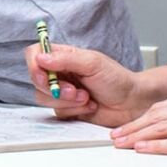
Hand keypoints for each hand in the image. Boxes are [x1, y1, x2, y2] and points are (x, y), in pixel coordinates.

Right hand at [27, 42, 150, 125]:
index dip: (34, 65)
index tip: (45, 76)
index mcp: (64, 57)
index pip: (35, 54)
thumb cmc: (118, 79)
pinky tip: (89, 106)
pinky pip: (57, 112)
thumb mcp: (93, 63)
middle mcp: (60, 73)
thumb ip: (65, 59)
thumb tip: (40, 58)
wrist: (133, 103)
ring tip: (87, 98)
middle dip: (55, 89)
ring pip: (44, 98)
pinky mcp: (67, 109)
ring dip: (67, 101)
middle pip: (36, 79)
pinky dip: (74, 110)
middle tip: (76, 91)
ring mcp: (62, 92)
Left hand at [113, 91, 166, 166]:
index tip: (121, 129)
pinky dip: (156, 148)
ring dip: (139, 138)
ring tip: (122, 145)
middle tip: (115, 138)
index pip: (160, 107)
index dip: (137, 119)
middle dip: (133, 129)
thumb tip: (150, 131)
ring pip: (164, 128)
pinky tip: (142, 150)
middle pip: (159, 116)